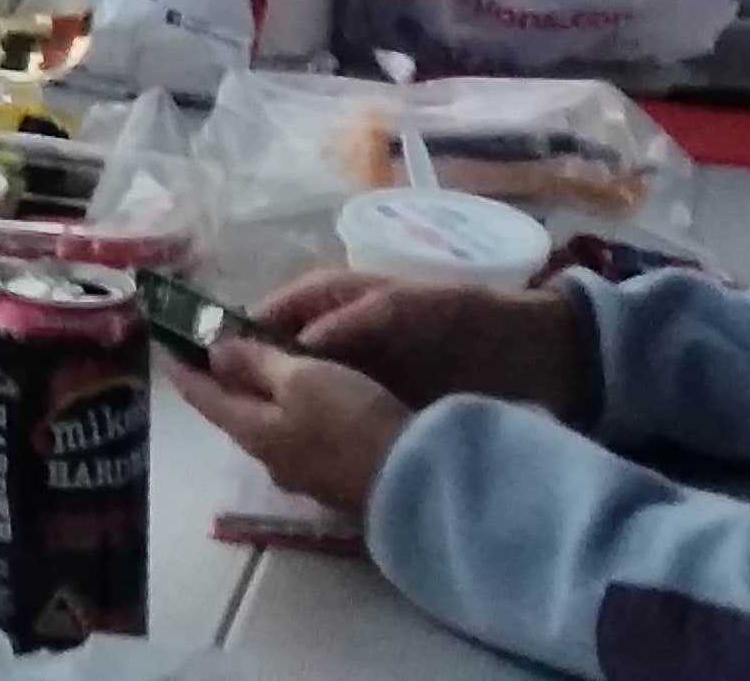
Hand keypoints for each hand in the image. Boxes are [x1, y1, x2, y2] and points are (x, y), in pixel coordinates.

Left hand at [161, 331, 416, 517]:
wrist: (412, 481)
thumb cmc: (350, 419)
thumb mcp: (302, 378)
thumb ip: (256, 363)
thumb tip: (213, 350)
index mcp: (250, 430)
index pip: (202, 396)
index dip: (181, 366)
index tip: (162, 342)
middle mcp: (266, 456)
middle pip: (232, 411)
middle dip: (221, 379)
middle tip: (215, 344)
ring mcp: (299, 471)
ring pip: (266, 424)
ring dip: (257, 395)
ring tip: (259, 363)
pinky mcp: (330, 476)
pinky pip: (296, 435)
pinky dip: (288, 410)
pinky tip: (302, 397)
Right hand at [257, 271, 598, 423]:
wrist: (538, 354)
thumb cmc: (467, 317)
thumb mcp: (404, 309)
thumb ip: (348, 324)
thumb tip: (290, 348)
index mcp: (345, 296)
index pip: (280, 310)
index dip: (245, 332)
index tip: (211, 359)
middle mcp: (347, 332)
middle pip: (286, 355)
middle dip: (256, 378)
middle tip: (227, 409)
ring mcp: (366, 371)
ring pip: (308, 390)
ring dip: (286, 409)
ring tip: (261, 438)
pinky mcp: (386, 404)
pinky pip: (341, 416)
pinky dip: (323, 430)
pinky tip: (308, 453)